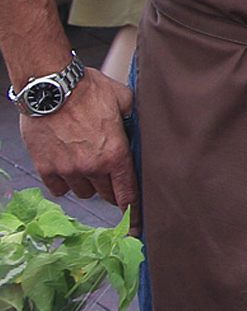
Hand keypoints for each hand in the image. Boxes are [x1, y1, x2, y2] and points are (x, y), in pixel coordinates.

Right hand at [20, 68, 134, 208]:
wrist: (52, 88)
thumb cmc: (88, 89)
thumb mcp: (123, 99)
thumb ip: (131, 116)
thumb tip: (134, 122)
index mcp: (116, 153)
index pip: (127, 191)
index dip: (133, 210)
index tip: (136, 223)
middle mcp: (92, 166)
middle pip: (105, 193)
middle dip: (110, 190)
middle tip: (111, 181)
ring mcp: (68, 169)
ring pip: (82, 192)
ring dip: (88, 185)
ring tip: (87, 169)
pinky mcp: (46, 167)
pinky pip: (58, 189)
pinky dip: (64, 184)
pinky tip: (67, 173)